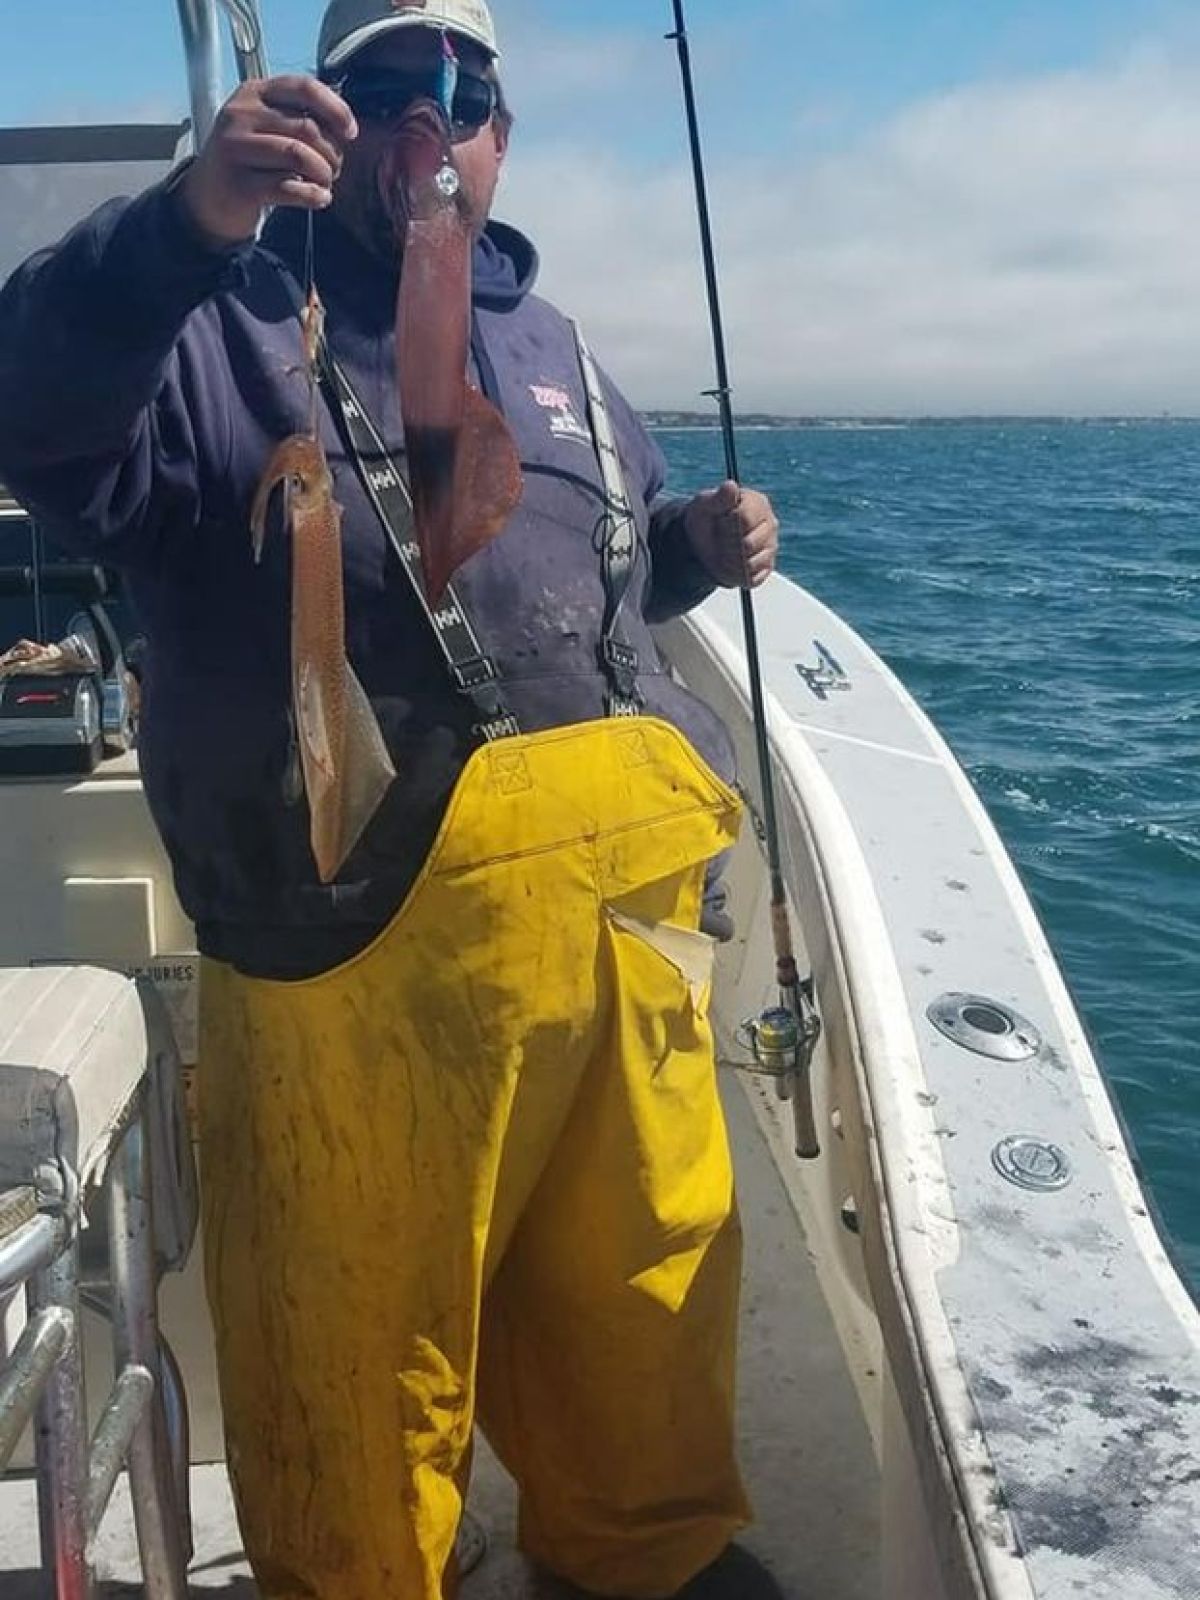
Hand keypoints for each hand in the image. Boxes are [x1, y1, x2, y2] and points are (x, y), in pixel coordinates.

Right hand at [178, 75, 358, 247]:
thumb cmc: (250, 159)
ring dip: (324, 174)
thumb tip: (345, 127)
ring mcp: (236, 148)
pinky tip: (321, 199)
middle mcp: (241, 115)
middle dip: (332, 152)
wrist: (208, 196)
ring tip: (326, 183)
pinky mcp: (239, 184)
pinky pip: (288, 188)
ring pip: (299, 155)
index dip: (335, 109)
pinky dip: (313, 196)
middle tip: (334, 169)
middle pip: (307, 127)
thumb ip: (299, 117)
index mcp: (253, 93)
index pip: (304, 87)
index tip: (351, 132)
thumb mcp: (266, 126)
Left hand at [683, 480, 778, 589]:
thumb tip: (731, 486)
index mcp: (759, 504)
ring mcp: (771, 548)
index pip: (743, 518)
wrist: (701, 542)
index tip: (718, 521)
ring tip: (722, 551)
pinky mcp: (767, 568)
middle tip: (719, 538)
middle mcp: (771, 525)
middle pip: (748, 544)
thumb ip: (719, 497)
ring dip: (728, 561)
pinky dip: (734, 575)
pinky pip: (751, 578)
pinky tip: (728, 564)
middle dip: (726, 544)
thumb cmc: (706, 518)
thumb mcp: (705, 504)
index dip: (724, 524)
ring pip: (749, 563)